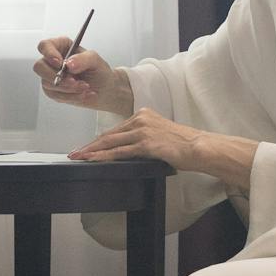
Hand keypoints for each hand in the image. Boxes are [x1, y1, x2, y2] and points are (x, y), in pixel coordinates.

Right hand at [34, 40, 128, 115]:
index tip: (60, 63)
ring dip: (68, 88)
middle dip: (57, 77)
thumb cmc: (98, 71)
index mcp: (61, 47)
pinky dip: (71, 97)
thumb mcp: (95, 60)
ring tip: (86, 87)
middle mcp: (52, 61)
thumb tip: (69, 64)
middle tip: (74, 81)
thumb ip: (83, 59)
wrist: (104, 89)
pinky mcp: (53, 91)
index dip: (49, 54)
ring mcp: (50, 77)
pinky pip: (56, 96)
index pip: (45, 46)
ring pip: (48, 84)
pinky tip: (83, 94)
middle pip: (39, 67)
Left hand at [68, 107, 194, 169]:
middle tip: (75, 152)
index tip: (87, 147)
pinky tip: (94, 160)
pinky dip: (105, 156)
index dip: (99, 140)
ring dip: (92, 151)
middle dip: (90, 145)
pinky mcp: (146, 143)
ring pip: (111, 142)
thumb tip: (126, 149)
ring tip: (79, 157)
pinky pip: (120, 151)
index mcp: (143, 115)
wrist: (199, 147)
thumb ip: (142, 138)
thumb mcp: (158, 136)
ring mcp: (143, 130)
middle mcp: (141, 119)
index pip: (116, 130)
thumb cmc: (182, 145)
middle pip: (110, 135)